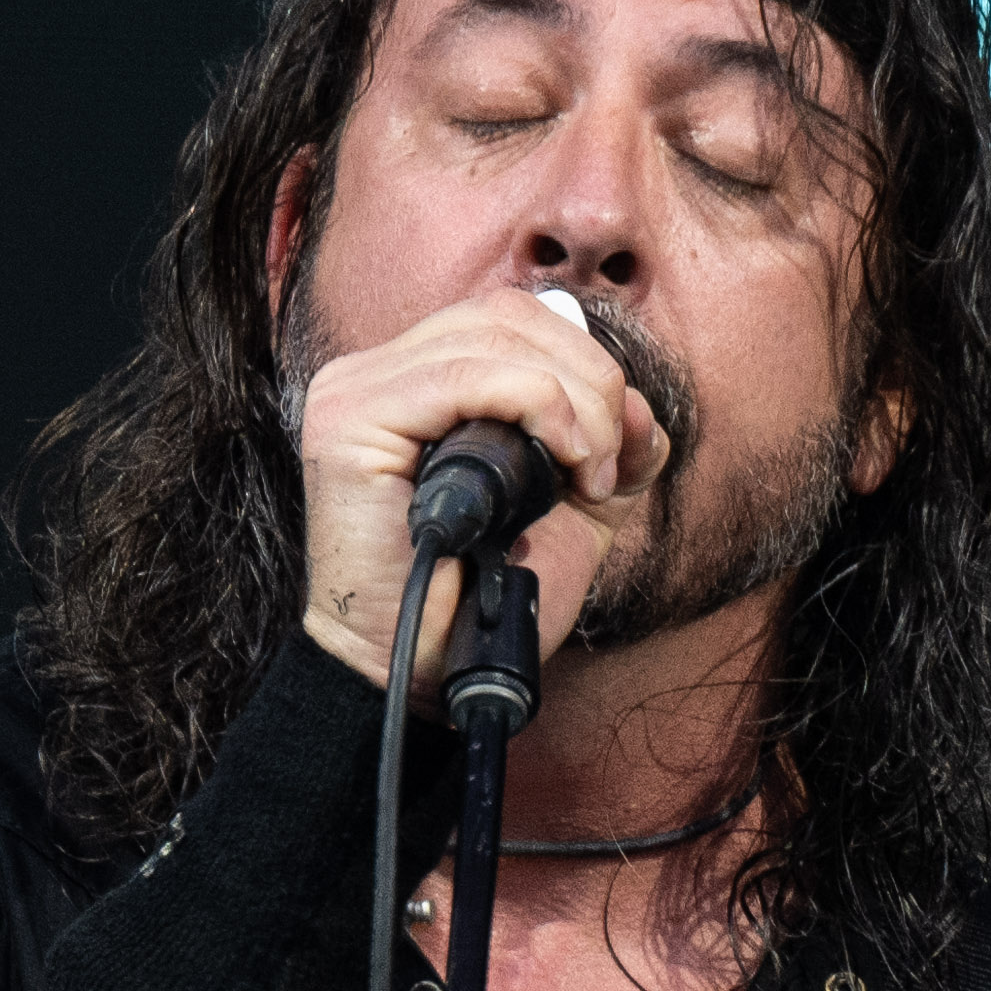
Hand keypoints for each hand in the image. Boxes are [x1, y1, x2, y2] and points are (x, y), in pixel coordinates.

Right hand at [293, 285, 664, 682]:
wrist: (424, 675)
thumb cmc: (481, 601)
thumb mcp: (572, 513)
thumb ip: (612, 450)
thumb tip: (641, 404)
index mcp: (423, 381)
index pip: (514, 320)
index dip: (584, 364)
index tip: (612, 452)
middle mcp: (381, 372)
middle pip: (510, 315)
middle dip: (591, 381)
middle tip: (608, 466)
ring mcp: (357, 390)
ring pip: (495, 337)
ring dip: (573, 401)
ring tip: (588, 475)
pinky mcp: (349, 419)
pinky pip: (461, 376)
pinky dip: (536, 408)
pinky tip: (563, 464)